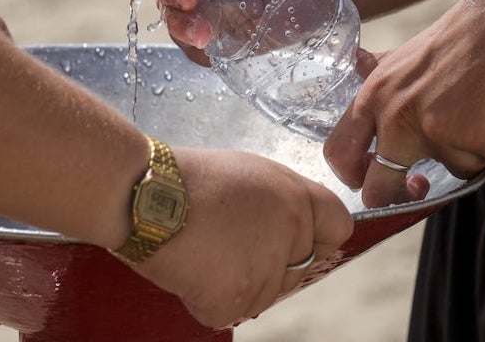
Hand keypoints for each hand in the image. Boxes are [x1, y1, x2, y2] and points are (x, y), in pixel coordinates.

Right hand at [136, 146, 353, 328]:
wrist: (146, 193)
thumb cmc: (191, 178)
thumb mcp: (252, 173)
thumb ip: (283, 201)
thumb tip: (297, 228)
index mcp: (296, 197)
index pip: (338, 227)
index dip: (318, 237)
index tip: (296, 241)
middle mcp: (290, 232)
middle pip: (299, 270)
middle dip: (269, 267)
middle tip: (229, 246)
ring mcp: (264, 270)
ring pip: (263, 296)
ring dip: (236, 284)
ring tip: (204, 251)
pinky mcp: (233, 298)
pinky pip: (228, 311)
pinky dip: (206, 299)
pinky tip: (191, 268)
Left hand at [323, 0, 484, 207]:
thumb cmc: (465, 34)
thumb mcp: (406, 53)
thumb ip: (379, 69)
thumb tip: (356, 63)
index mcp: (375, 94)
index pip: (339, 153)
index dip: (355, 177)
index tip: (376, 180)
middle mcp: (397, 115)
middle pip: (379, 187)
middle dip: (403, 194)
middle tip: (423, 186)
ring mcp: (436, 129)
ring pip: (452, 170)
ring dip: (472, 153)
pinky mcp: (478, 137)